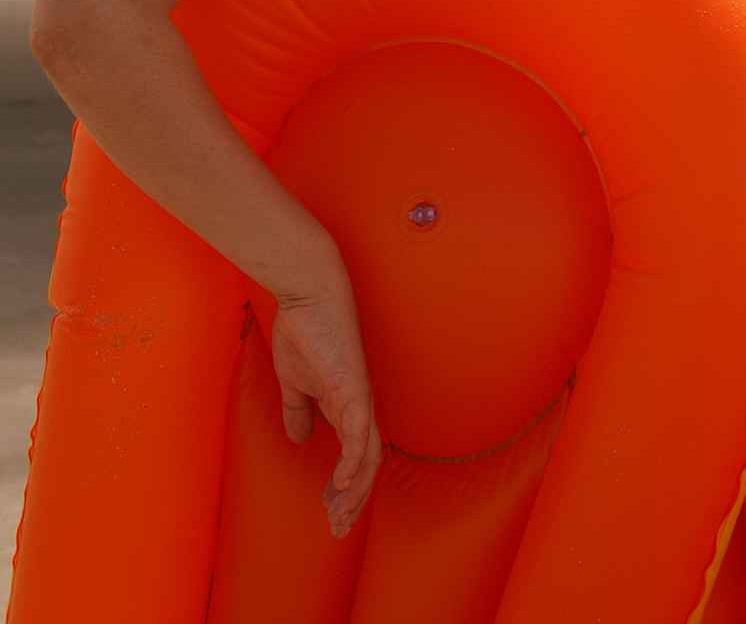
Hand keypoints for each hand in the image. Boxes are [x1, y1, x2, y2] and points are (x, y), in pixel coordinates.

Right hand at [270, 261, 382, 537]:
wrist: (307, 297)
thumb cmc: (304, 333)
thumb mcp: (295, 383)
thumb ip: (300, 410)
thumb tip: (300, 439)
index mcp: (348, 406)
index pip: (356, 457)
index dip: (346, 488)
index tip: (330, 513)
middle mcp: (360, 406)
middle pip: (368, 464)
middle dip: (354, 500)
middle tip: (337, 529)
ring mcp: (359, 397)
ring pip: (369, 455)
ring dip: (355, 490)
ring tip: (339, 516)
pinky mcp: (352, 388)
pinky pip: (360, 432)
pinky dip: (354, 462)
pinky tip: (343, 484)